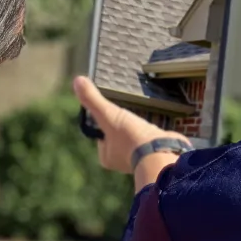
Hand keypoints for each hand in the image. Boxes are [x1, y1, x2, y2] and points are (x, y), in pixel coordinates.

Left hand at [72, 76, 188, 174]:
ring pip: (136, 135)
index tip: (111, 108)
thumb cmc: (131, 138)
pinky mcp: (157, 152)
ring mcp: (141, 157)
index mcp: (106, 156)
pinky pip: (152, 138)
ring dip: (140, 125)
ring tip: (143, 112)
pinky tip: (156, 120)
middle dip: (124, 122)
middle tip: (128, 109)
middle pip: (119, 133)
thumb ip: (93, 100)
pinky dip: (153, 129)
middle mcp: (122, 159)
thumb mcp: (108, 115)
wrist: (162, 153)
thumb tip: (77, 80)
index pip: (101, 133)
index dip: (105, 118)